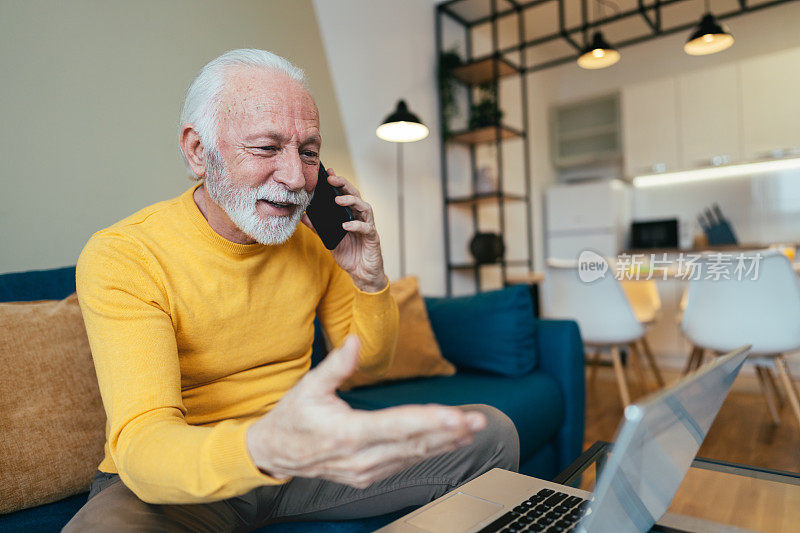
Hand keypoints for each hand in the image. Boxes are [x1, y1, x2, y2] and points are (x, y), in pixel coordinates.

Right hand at [246, 335, 486, 488]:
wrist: (274, 454)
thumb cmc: (293, 417)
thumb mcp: (308, 387)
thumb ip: (336, 366)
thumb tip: (355, 340)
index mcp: (346, 433)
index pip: (395, 426)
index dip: (429, 421)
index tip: (457, 417)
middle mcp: (360, 458)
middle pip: (413, 444)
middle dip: (449, 432)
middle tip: (479, 420)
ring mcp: (365, 471)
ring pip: (413, 456)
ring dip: (444, 443)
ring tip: (471, 429)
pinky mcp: (368, 477)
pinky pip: (404, 464)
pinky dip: (428, 451)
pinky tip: (448, 442)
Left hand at [302, 168, 386, 292]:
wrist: (362, 273)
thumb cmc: (349, 254)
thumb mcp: (329, 239)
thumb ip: (318, 227)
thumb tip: (303, 216)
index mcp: (351, 215)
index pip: (346, 194)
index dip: (338, 183)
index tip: (327, 173)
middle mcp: (361, 217)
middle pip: (356, 195)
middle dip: (344, 185)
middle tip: (332, 179)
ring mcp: (368, 227)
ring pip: (365, 208)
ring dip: (352, 201)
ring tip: (338, 200)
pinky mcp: (373, 238)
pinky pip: (366, 228)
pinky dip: (356, 225)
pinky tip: (346, 224)